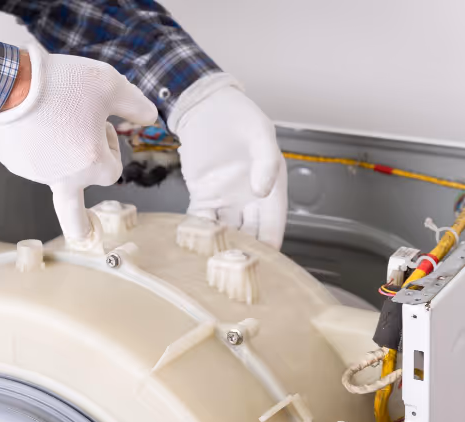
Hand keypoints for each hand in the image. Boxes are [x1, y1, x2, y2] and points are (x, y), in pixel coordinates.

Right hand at [0, 45, 156, 242]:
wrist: (10, 82)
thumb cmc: (62, 83)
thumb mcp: (109, 83)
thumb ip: (134, 104)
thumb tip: (150, 117)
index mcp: (91, 164)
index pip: (113, 170)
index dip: (113, 147)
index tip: (105, 126)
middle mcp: (63, 177)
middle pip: (73, 212)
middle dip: (80, 228)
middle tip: (86, 238)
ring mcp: (36, 172)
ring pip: (55, 168)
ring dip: (61, 150)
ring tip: (52, 112)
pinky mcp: (15, 161)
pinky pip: (32, 154)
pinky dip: (37, 140)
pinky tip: (33, 116)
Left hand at [170, 78, 287, 248]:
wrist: (206, 106)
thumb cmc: (240, 116)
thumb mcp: (259, 133)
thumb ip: (266, 161)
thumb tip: (262, 191)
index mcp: (272, 189)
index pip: (273, 226)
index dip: (270, 247)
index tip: (264, 265)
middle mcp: (249, 200)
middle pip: (249, 236)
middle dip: (243, 254)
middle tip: (233, 272)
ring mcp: (225, 201)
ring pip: (224, 233)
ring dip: (218, 248)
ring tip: (210, 264)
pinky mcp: (202, 197)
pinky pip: (201, 220)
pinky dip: (197, 233)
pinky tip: (191, 245)